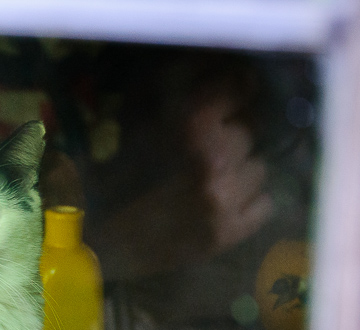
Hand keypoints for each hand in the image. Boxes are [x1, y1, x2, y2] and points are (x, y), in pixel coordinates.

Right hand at [91, 97, 272, 280]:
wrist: (99, 235)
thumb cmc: (116, 168)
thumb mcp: (134, 112)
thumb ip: (174, 79)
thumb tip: (212, 59)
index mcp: (190, 121)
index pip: (242, 85)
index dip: (234, 91)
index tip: (227, 99)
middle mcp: (214, 157)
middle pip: (252, 129)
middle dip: (231, 135)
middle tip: (206, 149)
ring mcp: (224, 198)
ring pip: (259, 167)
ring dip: (239, 170)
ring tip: (209, 179)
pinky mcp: (228, 232)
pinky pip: (263, 205)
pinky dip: (246, 203)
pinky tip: (218, 203)